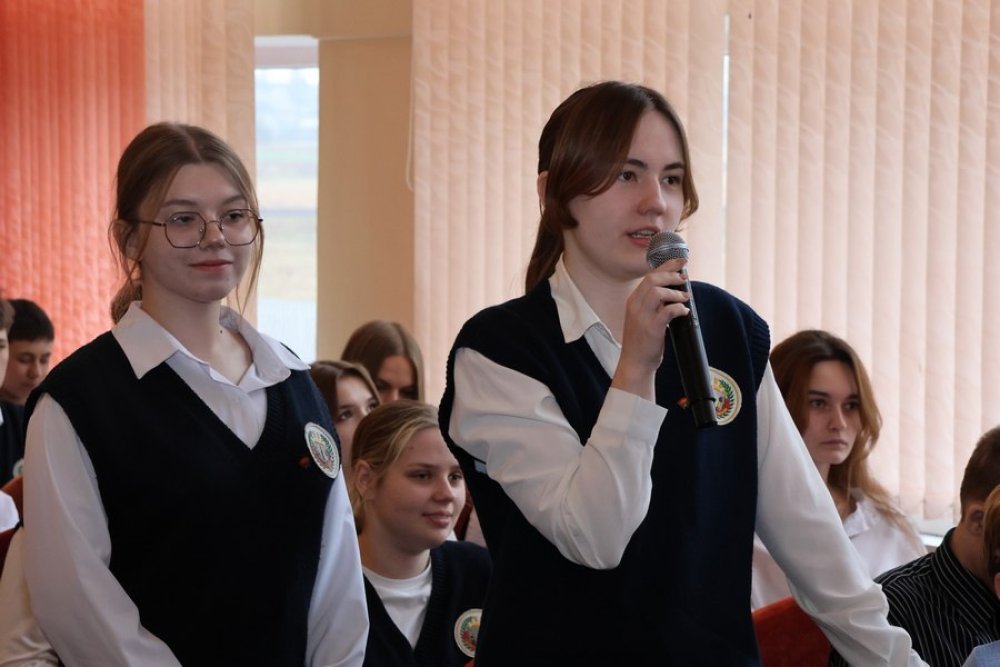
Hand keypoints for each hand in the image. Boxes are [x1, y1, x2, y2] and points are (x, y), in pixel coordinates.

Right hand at [611, 258, 689, 399]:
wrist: (634, 363)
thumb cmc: (641, 342)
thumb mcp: (642, 318)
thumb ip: (653, 305)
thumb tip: (675, 292)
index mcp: (633, 302)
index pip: (648, 276)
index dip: (666, 266)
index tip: (680, 261)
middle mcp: (635, 306)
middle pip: (652, 279)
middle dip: (671, 273)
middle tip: (685, 276)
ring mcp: (642, 317)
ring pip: (657, 291)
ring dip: (675, 292)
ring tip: (685, 297)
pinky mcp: (651, 328)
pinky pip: (667, 311)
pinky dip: (678, 308)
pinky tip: (684, 311)